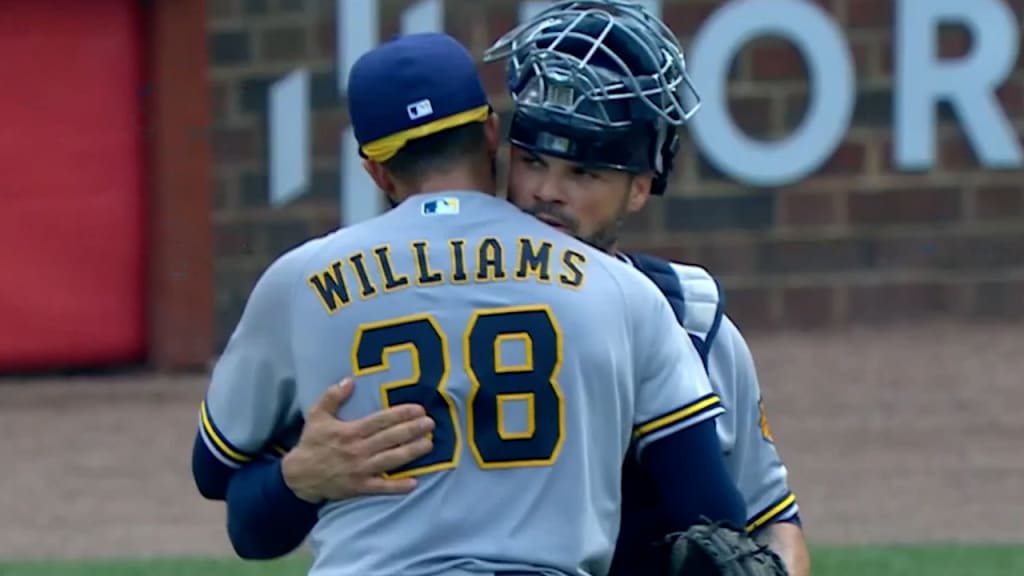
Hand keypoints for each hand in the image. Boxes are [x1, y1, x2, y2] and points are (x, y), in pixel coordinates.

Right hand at [281, 377, 434, 502]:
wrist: (298, 476)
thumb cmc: (311, 443)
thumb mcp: (317, 415)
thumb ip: (333, 396)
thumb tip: (350, 380)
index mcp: (350, 432)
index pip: (380, 421)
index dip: (400, 414)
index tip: (418, 409)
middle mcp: (358, 450)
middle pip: (390, 439)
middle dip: (412, 430)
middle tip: (431, 424)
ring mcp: (360, 470)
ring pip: (390, 460)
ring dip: (411, 452)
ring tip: (429, 444)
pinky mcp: (359, 487)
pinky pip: (381, 487)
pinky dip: (397, 486)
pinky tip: (414, 482)